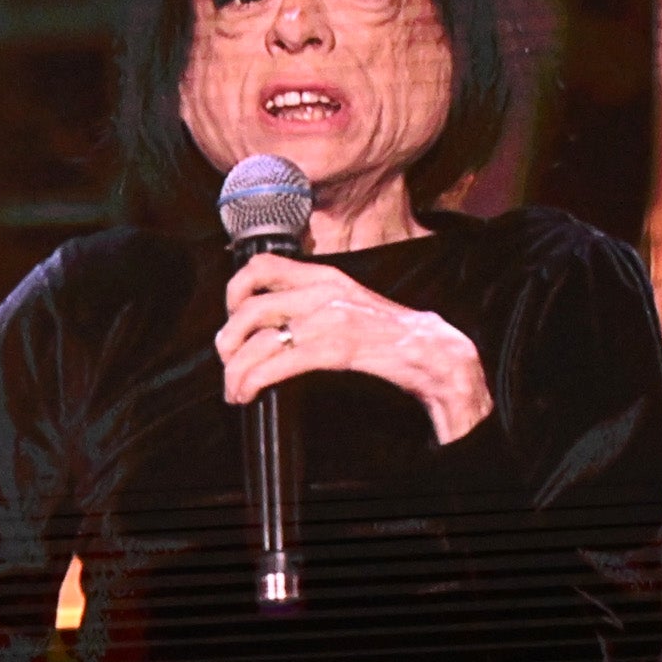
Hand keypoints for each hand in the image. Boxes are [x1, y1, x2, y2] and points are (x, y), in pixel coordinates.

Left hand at [217, 255, 488, 441]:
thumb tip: (267, 319)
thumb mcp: (345, 302)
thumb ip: (309, 301)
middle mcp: (322, 291)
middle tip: (229, 366)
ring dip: (236, 373)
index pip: (260, 267)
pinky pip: (277, 364)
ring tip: (234, 390)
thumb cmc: (386, 332)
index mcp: (323, 276)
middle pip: (248, 311)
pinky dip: (253, 382)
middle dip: (228, 344)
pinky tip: (249, 394)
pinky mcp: (336, 348)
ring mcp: (329, 319)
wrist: (433, 350)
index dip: (232, 293)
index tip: (230, 320)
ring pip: (258, 342)